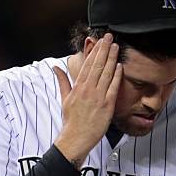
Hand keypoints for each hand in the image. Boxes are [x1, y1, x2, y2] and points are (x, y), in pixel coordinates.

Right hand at [53, 33, 121, 167]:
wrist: (75, 138)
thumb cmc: (71, 120)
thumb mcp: (64, 99)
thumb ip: (63, 81)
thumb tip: (56, 67)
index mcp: (78, 87)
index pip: (87, 64)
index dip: (94, 51)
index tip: (99, 41)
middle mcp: (88, 90)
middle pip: (97, 65)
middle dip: (104, 49)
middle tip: (110, 36)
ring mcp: (98, 97)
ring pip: (106, 73)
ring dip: (111, 58)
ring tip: (116, 46)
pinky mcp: (107, 106)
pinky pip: (113, 87)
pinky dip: (116, 76)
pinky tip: (119, 66)